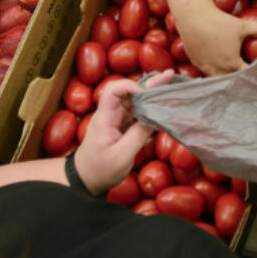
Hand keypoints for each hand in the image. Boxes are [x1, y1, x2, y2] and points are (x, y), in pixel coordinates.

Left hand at [73, 70, 172, 194]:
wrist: (86, 180)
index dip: (130, 86)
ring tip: (170, 87)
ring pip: (135, 102)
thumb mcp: (121, 156)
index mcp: (106, 117)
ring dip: (151, 96)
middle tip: (169, 76)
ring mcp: (117, 120)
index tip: (146, 93)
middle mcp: (111, 114)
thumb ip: (138, 136)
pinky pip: (137, 113)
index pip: (113, 90)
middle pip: (129, 92)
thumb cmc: (100, 169)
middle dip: (149, 84)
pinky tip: (163, 106)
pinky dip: (150, 109)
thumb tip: (155, 118)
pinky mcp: (123, 127)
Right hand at [179, 6, 256, 75]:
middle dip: (238, 80)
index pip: (245, 76)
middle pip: (231, 82)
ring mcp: (205, 68)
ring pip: (216, 79)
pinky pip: (205, 72)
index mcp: (232, 64)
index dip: (252, 74)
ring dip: (224, 77)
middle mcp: (218, 70)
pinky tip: (214, 66)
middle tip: (243, 75)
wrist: (193, 17)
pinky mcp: (195, 63)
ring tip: (230, 74)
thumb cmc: (219, 22)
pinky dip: (211, 71)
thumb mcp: (241, 26)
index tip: (255, 71)